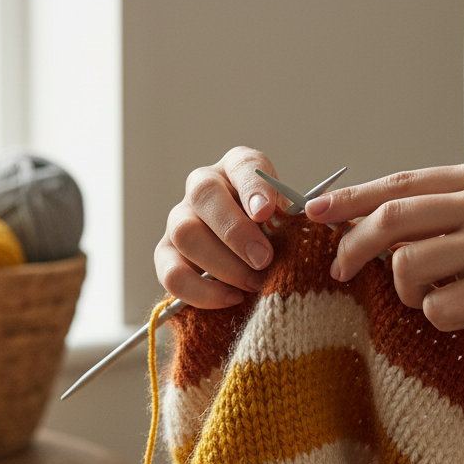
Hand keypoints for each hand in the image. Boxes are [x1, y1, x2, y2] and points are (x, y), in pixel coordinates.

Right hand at [154, 147, 285, 308]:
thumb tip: (297, 238)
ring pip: (184, 233)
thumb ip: (290, 224)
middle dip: (235, 231)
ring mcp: (178, 220)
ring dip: (222, 264)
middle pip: (204, 195)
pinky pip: (172, 274)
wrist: (254, 265)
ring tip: (253, 284)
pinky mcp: (165, 255)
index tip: (266, 212)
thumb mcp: (289, 224)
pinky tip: (231, 298)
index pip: (242, 165)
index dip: (253, 187)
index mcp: (237, 170)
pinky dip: (202, 291)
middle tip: (263, 259)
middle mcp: (202, 188)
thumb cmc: (275, 237)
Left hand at [305, 161, 463, 373]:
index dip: (350, 198)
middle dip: (353, 246)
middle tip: (338, 270)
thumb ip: (442, 216)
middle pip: (391, 218)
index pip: (399, 184)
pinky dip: (440, 320)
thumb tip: (369, 225)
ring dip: (407, 293)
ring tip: (438, 300)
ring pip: (406, 266)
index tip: (314, 212)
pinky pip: (435, 308)